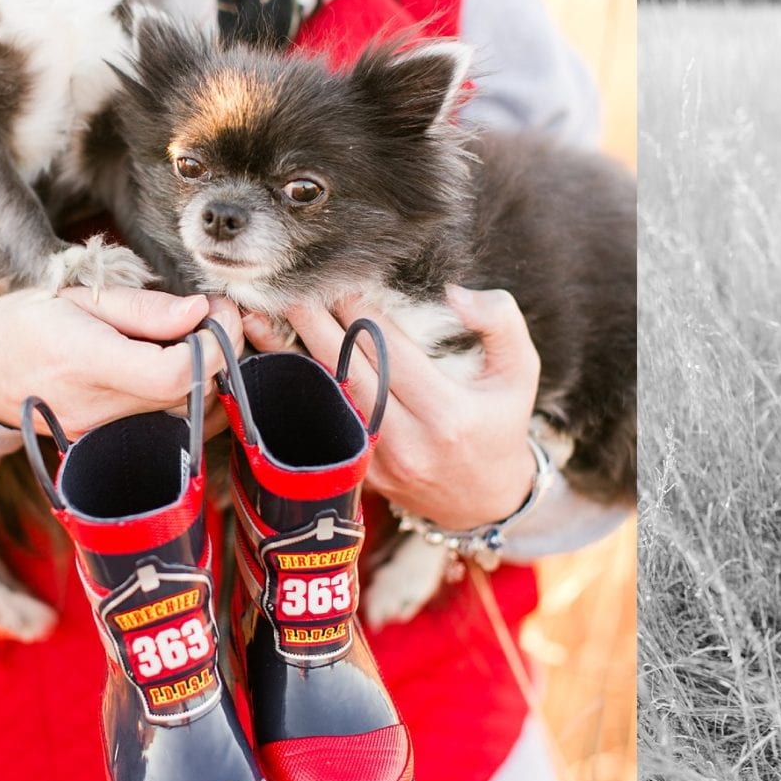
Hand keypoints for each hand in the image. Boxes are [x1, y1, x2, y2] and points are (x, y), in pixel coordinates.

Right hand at [0, 287, 244, 436]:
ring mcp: (105, 431)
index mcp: (86, 360)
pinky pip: (169, 420)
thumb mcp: (78, 296)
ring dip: (207, 371)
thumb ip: (143, 308)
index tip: (218, 311)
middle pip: (190, 391)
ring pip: (186, 408)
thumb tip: (199, 312)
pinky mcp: (111, 440)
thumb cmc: (27, 323)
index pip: (172, 373)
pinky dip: (188, 391)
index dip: (211, 346)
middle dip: (219, 350)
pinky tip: (180, 361)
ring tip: (196, 334)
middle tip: (216, 313)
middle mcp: (98, 406)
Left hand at [245, 287, 540, 530]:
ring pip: (326, 399)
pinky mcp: (358, 474)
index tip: (339, 279)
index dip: (360, 313)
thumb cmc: (501, 425)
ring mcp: (377, 463)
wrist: (486, 502)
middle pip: (347, 372)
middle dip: (313, 326)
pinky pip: (322, 423)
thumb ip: (500, 322)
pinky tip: (271, 363)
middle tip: (286, 288)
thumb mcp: (521, 371)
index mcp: (447, 413)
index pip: (391, 351)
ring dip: (289, 358)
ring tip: (260, 319)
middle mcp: (408, 441)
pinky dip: (296, 391)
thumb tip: (454, 293)